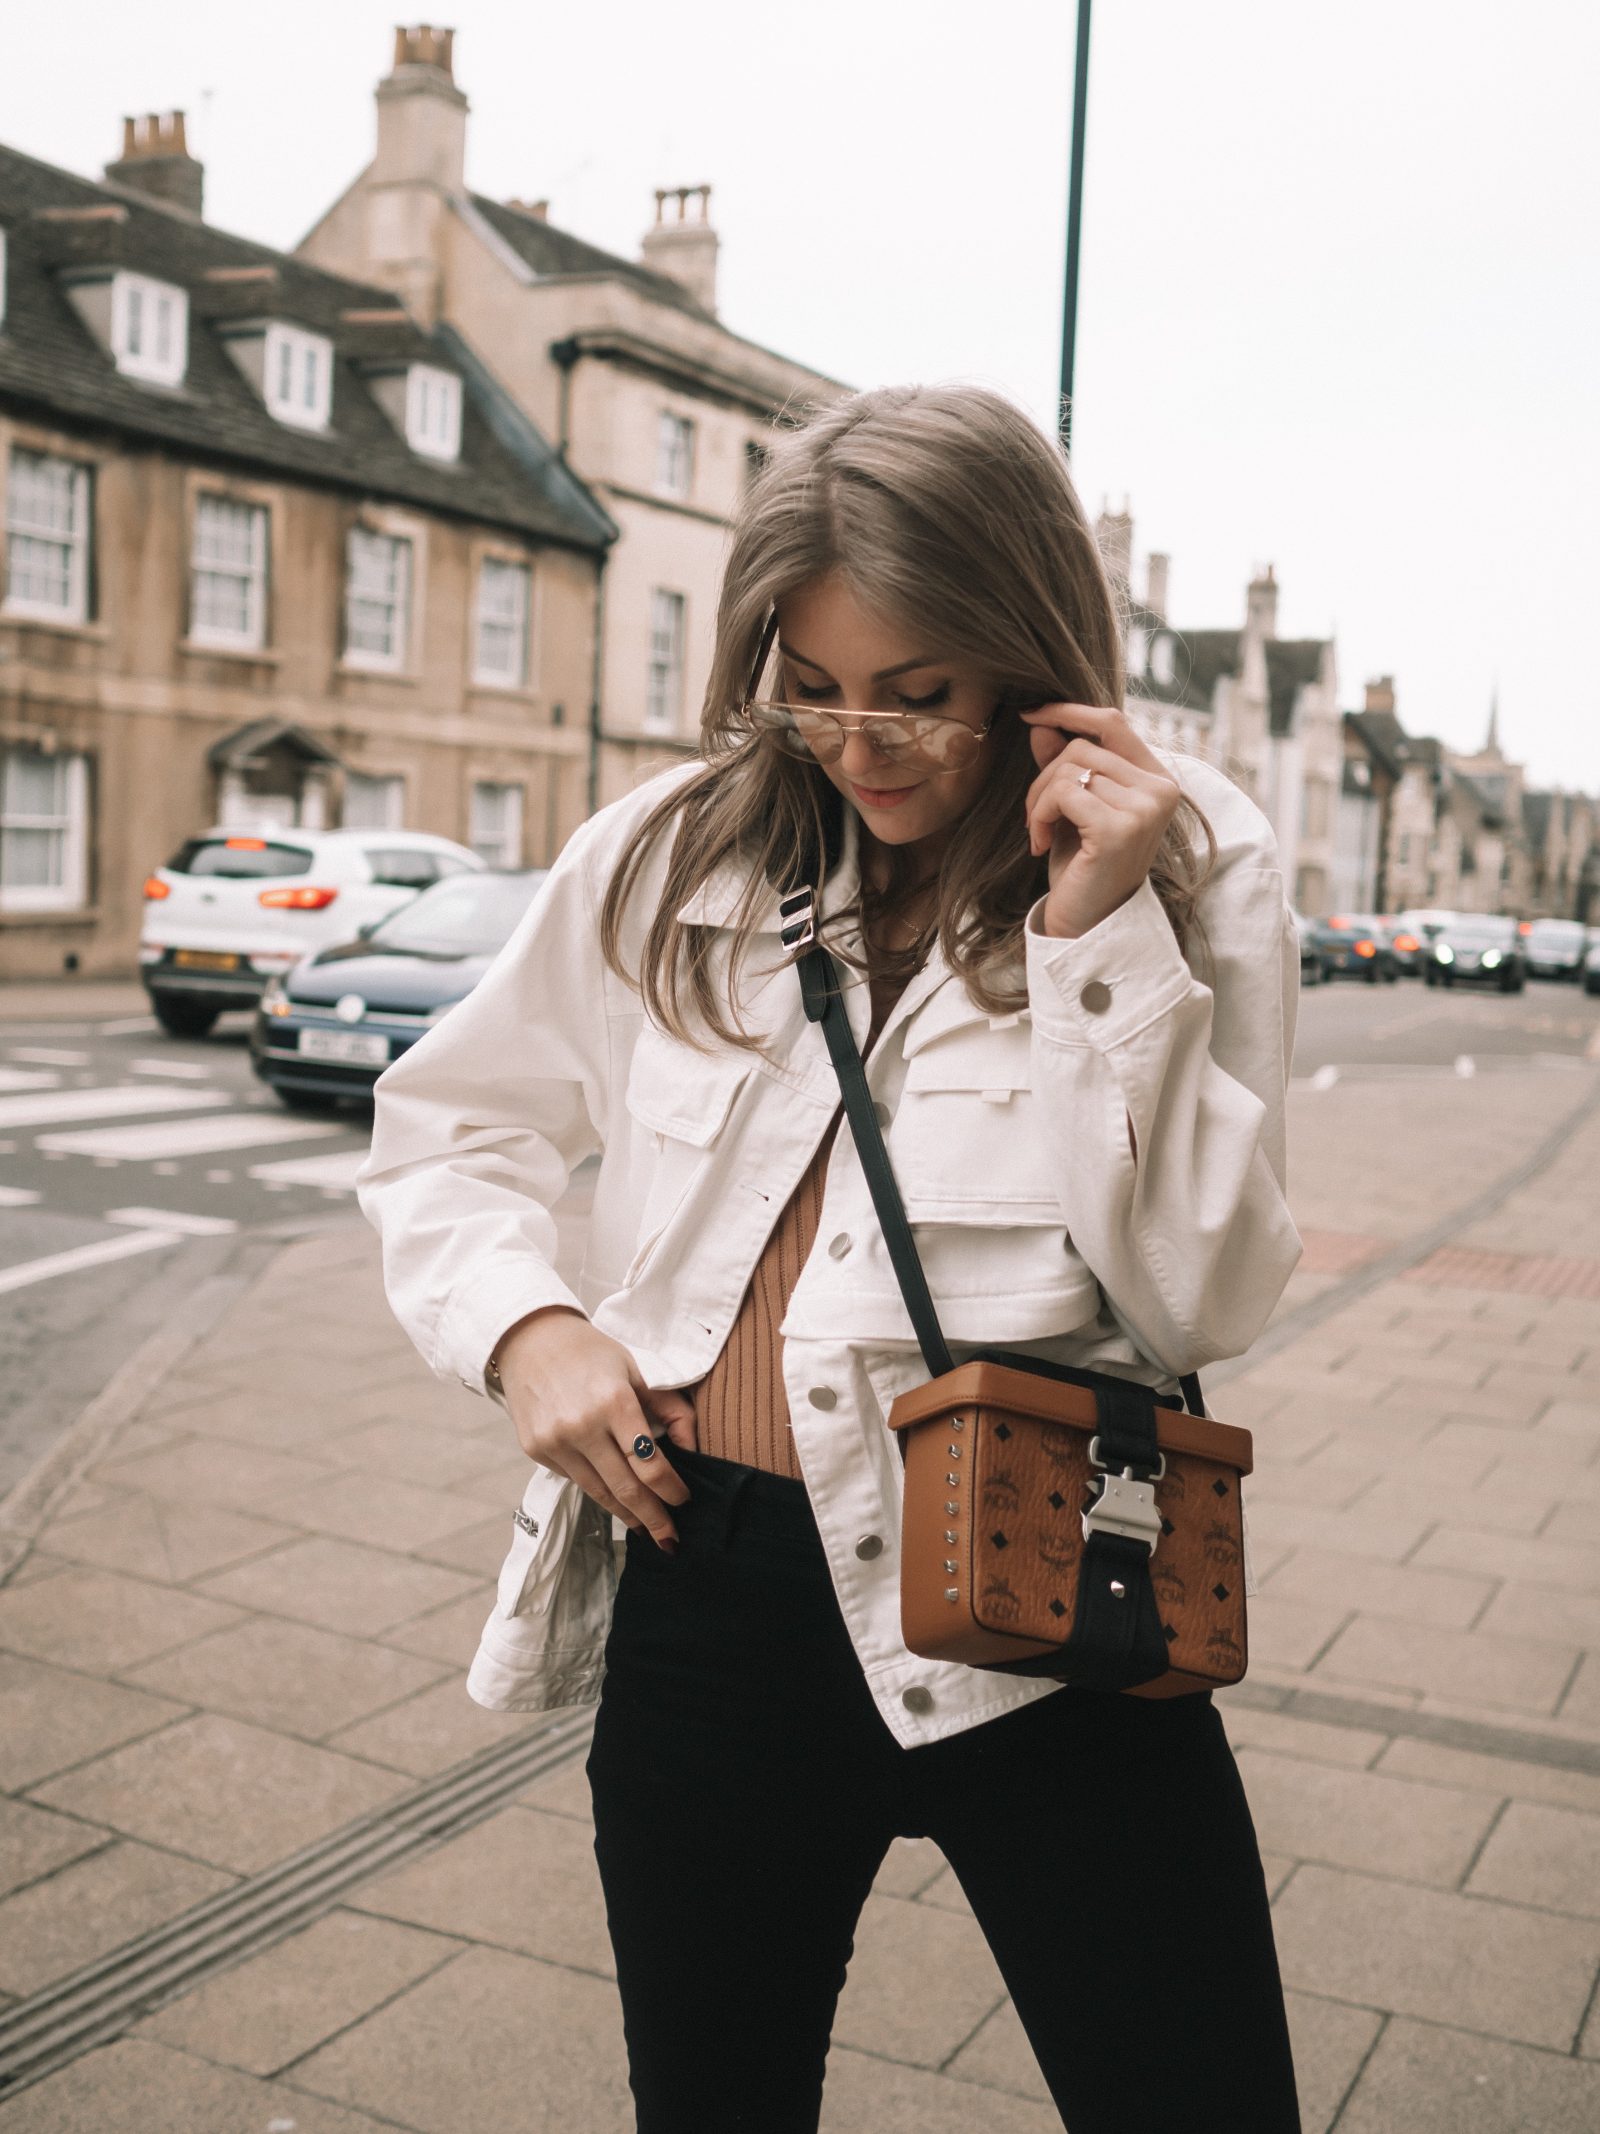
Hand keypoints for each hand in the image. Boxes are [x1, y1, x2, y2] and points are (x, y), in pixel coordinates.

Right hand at [492, 1307, 698, 1550]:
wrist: (529, 1340)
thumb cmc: (591, 1353)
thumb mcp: (636, 1370)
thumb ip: (670, 1408)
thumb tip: (695, 1447)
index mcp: (613, 1402)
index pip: (649, 1462)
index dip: (670, 1489)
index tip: (684, 1500)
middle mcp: (581, 1426)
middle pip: (625, 1487)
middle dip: (653, 1517)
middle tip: (671, 1539)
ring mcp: (555, 1442)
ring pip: (599, 1492)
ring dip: (626, 1515)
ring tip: (646, 1529)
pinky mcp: (536, 1450)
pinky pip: (576, 1480)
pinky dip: (599, 1491)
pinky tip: (615, 1499)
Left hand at [1019, 704, 1181, 939]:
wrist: (1088, 924)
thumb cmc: (1083, 867)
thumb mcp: (1073, 809)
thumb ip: (1063, 764)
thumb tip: (1041, 724)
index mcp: (1157, 779)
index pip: (1113, 721)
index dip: (1069, 711)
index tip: (1030, 715)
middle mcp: (1160, 790)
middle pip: (1082, 745)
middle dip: (1043, 776)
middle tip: (1034, 817)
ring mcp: (1145, 809)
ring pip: (1069, 767)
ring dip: (1039, 801)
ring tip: (1039, 833)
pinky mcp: (1120, 829)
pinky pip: (1063, 793)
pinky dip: (1040, 816)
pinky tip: (1041, 846)